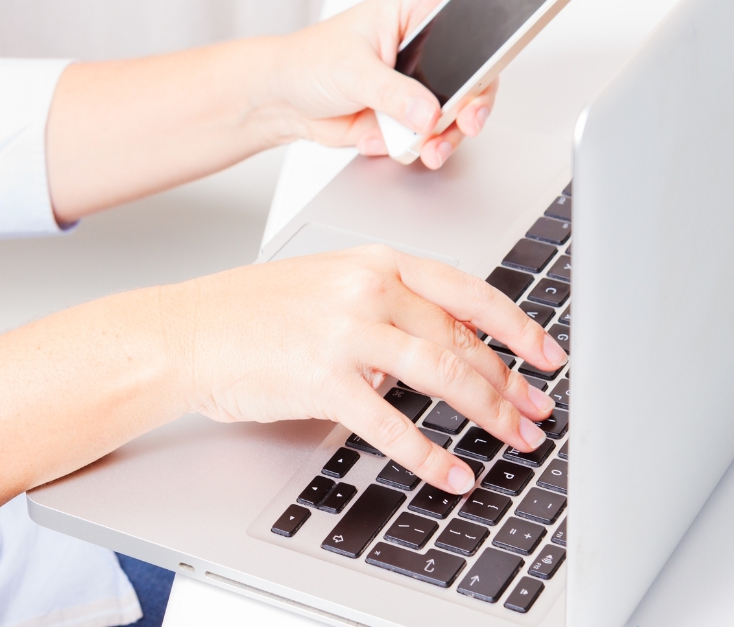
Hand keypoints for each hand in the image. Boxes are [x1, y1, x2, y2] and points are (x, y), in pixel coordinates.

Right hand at [172, 245, 565, 493]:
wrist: (187, 331)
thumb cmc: (248, 311)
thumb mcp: (327, 284)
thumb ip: (387, 304)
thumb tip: (441, 343)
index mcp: (374, 261)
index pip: (466, 291)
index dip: (516, 325)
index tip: (546, 353)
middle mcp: (367, 287)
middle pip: (462, 338)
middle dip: (509, 381)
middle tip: (537, 411)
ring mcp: (345, 331)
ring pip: (441, 373)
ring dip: (487, 412)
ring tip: (514, 439)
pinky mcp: (322, 378)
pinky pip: (392, 424)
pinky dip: (430, 454)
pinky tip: (453, 473)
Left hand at [272, 0, 502, 168]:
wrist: (284, 105)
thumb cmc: (309, 63)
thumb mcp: (351, 71)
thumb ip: (392, 93)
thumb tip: (428, 111)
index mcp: (412, 7)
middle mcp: (426, 41)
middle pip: (482, 55)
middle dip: (482, 88)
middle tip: (471, 112)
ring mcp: (423, 80)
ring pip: (466, 100)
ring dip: (458, 126)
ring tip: (437, 143)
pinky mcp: (414, 113)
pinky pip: (441, 130)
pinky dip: (435, 144)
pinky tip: (420, 149)